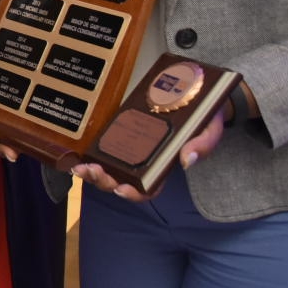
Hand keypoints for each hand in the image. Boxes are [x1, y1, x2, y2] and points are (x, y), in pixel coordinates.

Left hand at [70, 108, 226, 201]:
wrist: (198, 93)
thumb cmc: (204, 116)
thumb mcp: (209, 127)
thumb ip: (203, 143)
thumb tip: (187, 160)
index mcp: (164, 164)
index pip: (148, 188)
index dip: (134, 194)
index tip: (122, 190)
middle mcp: (144, 159)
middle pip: (121, 179)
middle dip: (103, 181)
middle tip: (92, 172)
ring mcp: (130, 145)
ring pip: (107, 166)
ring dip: (92, 171)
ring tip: (80, 167)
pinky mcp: (120, 128)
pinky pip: (103, 145)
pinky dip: (90, 151)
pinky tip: (78, 151)